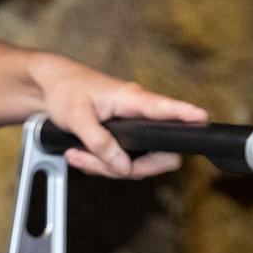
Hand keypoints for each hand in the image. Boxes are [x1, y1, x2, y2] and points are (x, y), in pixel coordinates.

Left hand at [29, 54, 207, 177]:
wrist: (50, 86)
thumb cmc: (65, 89)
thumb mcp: (77, 117)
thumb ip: (99, 142)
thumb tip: (123, 166)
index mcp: (131, 99)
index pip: (164, 108)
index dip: (184, 114)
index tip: (202, 118)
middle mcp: (138, 113)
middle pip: (156, 153)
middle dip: (128, 167)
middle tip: (97, 164)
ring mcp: (132, 128)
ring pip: (134, 162)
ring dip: (105, 167)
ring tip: (77, 155)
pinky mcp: (122, 138)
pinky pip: (121, 161)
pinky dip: (100, 164)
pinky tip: (80, 155)